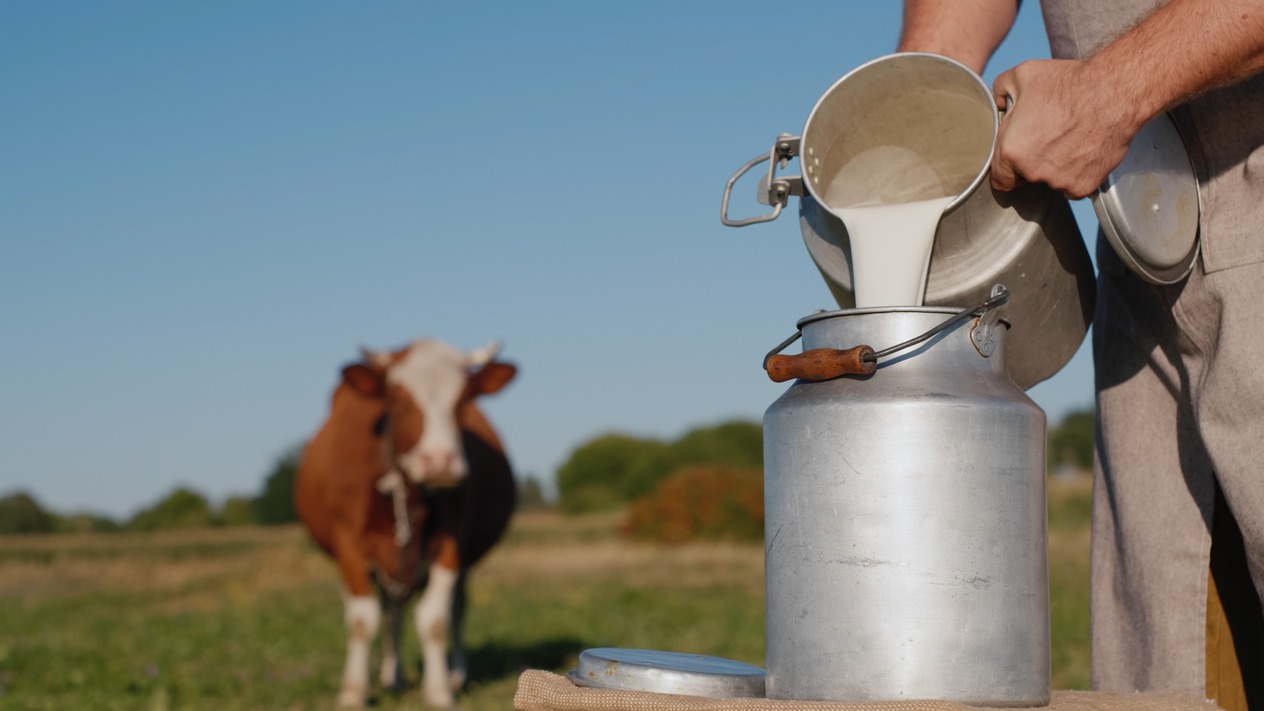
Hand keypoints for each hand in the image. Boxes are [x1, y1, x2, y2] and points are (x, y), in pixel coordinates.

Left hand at [991, 59, 1139, 198]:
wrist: (1114, 93)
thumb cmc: (1069, 83)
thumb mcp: (1023, 74)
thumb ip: (1000, 90)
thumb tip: (998, 103)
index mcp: (1011, 150)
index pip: (1000, 178)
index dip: (1007, 169)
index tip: (1017, 161)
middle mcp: (1032, 171)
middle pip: (1026, 178)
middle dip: (1032, 163)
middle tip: (1049, 139)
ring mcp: (1058, 181)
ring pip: (1051, 182)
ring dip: (1056, 168)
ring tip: (1069, 140)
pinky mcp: (1083, 186)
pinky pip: (1074, 185)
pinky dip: (1078, 173)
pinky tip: (1084, 150)